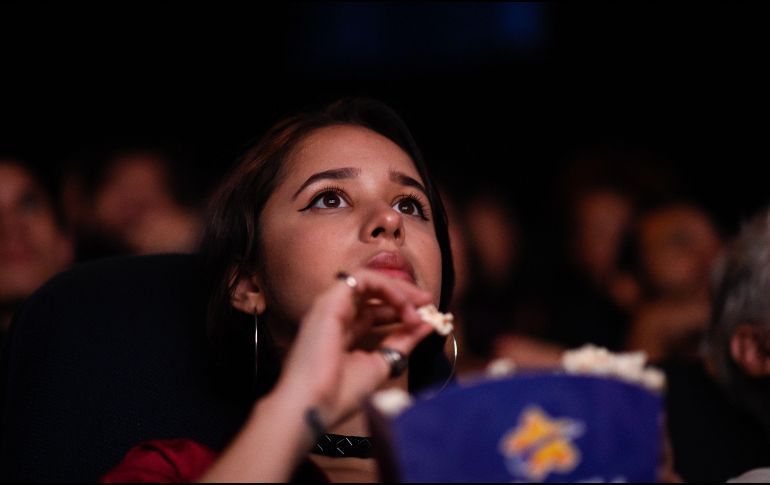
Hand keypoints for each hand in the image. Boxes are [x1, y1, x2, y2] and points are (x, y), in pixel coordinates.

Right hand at [274, 269, 435, 429]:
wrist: (315, 404)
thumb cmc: (340, 393)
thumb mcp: (381, 363)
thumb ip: (402, 341)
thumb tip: (426, 325)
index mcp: (342, 334)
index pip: (374, 313)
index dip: (400, 311)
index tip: (425, 318)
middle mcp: (335, 316)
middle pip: (372, 294)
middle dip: (403, 295)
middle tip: (428, 302)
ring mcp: (331, 306)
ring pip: (368, 281)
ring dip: (397, 290)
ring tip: (418, 306)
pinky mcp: (330, 300)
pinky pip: (362, 279)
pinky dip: (387, 287)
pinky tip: (402, 304)